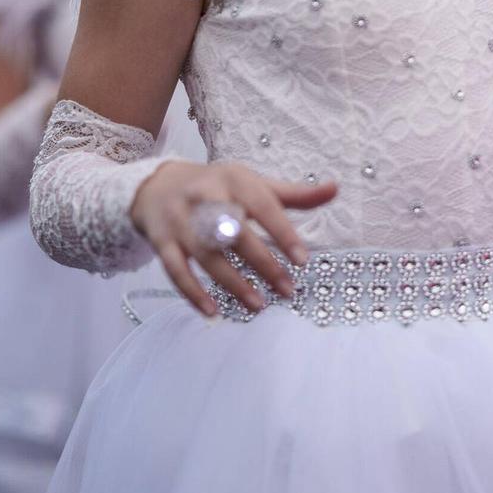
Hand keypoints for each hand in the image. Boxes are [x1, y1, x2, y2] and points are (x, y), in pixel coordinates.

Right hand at [131, 160, 337, 317]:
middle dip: (263, 263)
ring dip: (233, 283)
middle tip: (288, 290)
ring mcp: (180, 221)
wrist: (157, 184)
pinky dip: (193, 293)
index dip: (283, 233)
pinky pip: (176, 271)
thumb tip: (334, 189)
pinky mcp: (162, 242)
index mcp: (234, 180)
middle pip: (235, 233)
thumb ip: (294, 194)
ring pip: (207, 256)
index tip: (302, 261)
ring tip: (259, 305)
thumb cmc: (218, 186)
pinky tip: (213, 312)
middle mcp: (205, 197)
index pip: (263, 206)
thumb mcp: (254, 183)